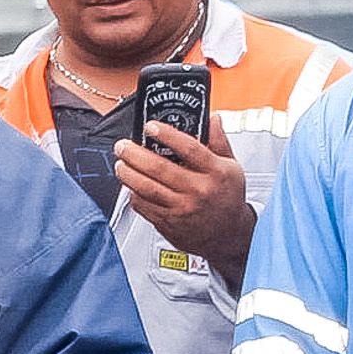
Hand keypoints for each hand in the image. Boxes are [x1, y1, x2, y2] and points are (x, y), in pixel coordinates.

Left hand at [114, 115, 253, 287]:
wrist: (228, 235)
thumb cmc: (227, 198)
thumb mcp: (231, 167)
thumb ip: (218, 141)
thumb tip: (211, 118)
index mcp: (216, 173)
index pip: (190, 149)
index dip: (167, 135)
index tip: (151, 126)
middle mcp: (199, 190)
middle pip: (160, 168)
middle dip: (134, 154)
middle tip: (123, 146)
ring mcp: (182, 208)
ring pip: (146, 188)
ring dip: (127, 173)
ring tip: (121, 163)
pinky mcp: (169, 222)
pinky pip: (143, 206)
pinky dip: (132, 193)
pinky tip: (130, 184)